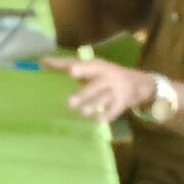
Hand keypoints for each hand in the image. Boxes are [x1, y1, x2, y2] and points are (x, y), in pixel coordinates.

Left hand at [40, 57, 157, 122]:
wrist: (141, 83)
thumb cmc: (106, 75)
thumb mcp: (91, 68)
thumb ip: (68, 66)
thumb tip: (42, 62)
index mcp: (98, 66)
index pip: (86, 67)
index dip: (80, 70)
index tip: (71, 72)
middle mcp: (108, 76)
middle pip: (96, 85)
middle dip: (85, 93)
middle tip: (71, 102)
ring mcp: (117, 90)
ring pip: (104, 98)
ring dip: (93, 106)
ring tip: (82, 112)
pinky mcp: (124, 102)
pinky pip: (115, 110)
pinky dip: (107, 116)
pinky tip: (98, 121)